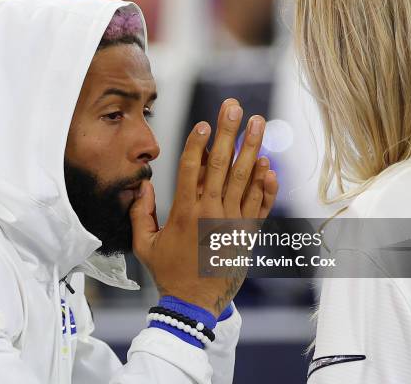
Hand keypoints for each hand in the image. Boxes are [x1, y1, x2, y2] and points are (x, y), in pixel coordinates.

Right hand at [130, 99, 277, 316]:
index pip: (191, 168)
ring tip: (258, 124)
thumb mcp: (145, 244)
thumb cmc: (168, 272)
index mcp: (184, 212)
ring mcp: (232, 222)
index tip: (204, 123)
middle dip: (227, 133)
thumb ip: (141, 213)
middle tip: (234, 108)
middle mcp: (211, 212)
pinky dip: (266, 185)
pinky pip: (260, 204)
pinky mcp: (247, 233)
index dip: (197, 143)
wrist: (195, 303)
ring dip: (252, 148)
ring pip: (244, 179)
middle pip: (221, 164)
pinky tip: (269, 166)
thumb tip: (144, 185)